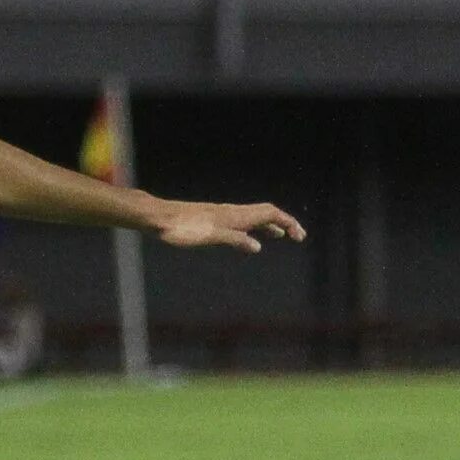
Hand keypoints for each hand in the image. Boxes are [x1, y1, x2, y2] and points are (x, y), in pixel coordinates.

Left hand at [147, 200, 305, 251]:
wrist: (159, 218)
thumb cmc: (182, 228)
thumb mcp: (209, 236)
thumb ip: (234, 240)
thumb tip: (258, 247)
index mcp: (235, 215)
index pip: (270, 213)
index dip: (287, 222)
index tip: (299, 236)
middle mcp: (232, 212)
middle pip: (265, 213)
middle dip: (284, 223)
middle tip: (297, 237)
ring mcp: (223, 215)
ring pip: (253, 217)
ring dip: (270, 226)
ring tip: (280, 235)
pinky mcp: (213, 220)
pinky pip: (241, 222)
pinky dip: (253, 228)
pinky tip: (248, 238)